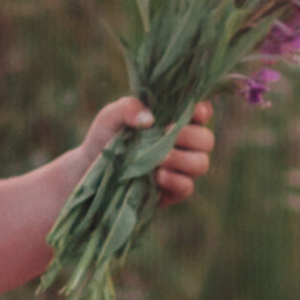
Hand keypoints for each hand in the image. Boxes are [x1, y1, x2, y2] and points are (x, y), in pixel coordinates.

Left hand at [84, 96, 217, 202]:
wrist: (91, 168)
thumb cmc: (105, 136)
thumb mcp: (111, 116)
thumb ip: (128, 108)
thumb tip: (149, 119)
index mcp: (175, 119)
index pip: (202, 112)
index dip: (203, 111)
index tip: (193, 112)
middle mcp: (183, 143)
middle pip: (207, 140)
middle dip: (189, 136)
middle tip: (167, 133)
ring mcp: (181, 168)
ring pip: (201, 164)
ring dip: (181, 160)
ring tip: (158, 159)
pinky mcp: (173, 191)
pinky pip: (187, 187)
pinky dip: (175, 180)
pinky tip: (157, 176)